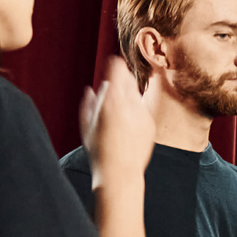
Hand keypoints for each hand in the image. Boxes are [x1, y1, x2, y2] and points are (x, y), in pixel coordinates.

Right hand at [81, 54, 155, 185]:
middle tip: (114, 82)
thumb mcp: (86, 126)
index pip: (117, 70)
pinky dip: (135, 109)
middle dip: (122, 78)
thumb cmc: (98, 151)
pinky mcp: (150, 123)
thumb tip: (91, 89)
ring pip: (136, 94)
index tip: (112, 63)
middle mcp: (129, 104)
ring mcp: (142, 114)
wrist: (120, 174)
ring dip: (128, 94)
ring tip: (118, 105)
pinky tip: (126, 122)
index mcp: (110, 101)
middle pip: (129, 79)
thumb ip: (88, 104)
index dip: (114, 65)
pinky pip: (142, 109)